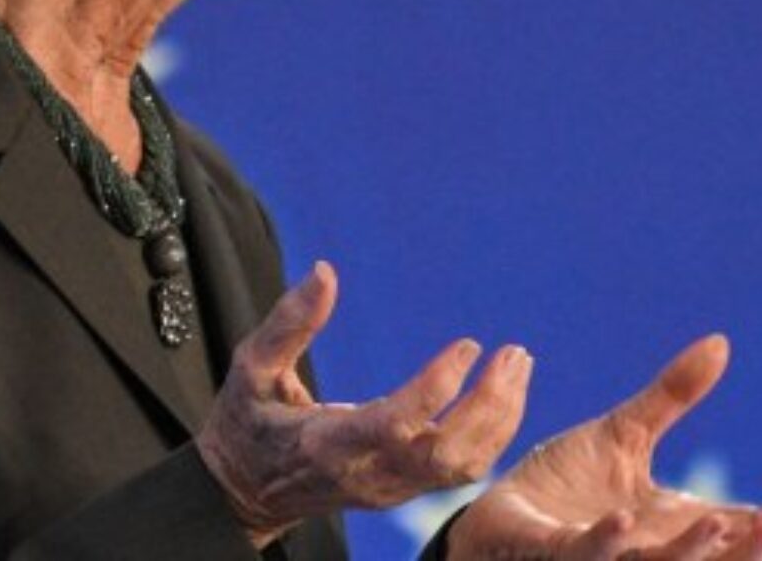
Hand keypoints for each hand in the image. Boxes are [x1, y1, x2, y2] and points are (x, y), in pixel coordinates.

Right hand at [196, 262, 533, 546]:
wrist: (242, 491)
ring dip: (500, 419)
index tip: (469, 344)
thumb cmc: (244, 422)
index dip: (439, 387)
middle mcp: (367, 473)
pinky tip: (502, 395)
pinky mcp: (401, 490)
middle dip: (489, 405)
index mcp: (327, 444)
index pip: (397, 424)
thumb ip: (288, 322)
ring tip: (518, 366)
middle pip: (447, 453)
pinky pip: (458, 470)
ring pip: (462, 467)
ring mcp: (389, 488)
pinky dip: (491, 434)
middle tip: (514, 353)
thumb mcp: (250, 367)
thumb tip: (324, 271)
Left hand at [449, 335, 761, 559]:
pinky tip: (620, 522)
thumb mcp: (624, 434)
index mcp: (673, 526)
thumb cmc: (564, 485)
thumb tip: (721, 341)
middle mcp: (650, 550)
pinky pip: (586, 557)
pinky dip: (606, 544)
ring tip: (718, 525)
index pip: (746, 529)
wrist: (497, 508)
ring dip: (691, 553)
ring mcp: (606, 558)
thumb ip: (672, 397)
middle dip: (752, 552)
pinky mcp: (555, 555)